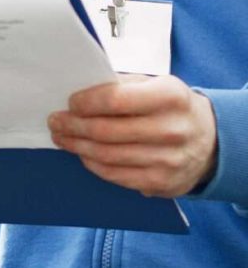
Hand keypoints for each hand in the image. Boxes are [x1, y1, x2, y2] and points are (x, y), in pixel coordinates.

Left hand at [47, 75, 217, 197]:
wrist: (210, 140)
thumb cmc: (172, 107)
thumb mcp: (155, 84)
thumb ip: (122, 85)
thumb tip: (80, 90)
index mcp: (170, 96)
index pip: (117, 99)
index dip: (87, 102)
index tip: (71, 102)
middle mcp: (172, 129)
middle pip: (108, 131)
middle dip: (74, 126)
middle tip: (56, 121)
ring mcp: (169, 160)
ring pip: (109, 156)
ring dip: (78, 147)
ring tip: (62, 137)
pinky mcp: (162, 183)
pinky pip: (118, 176)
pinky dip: (94, 165)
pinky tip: (83, 155)